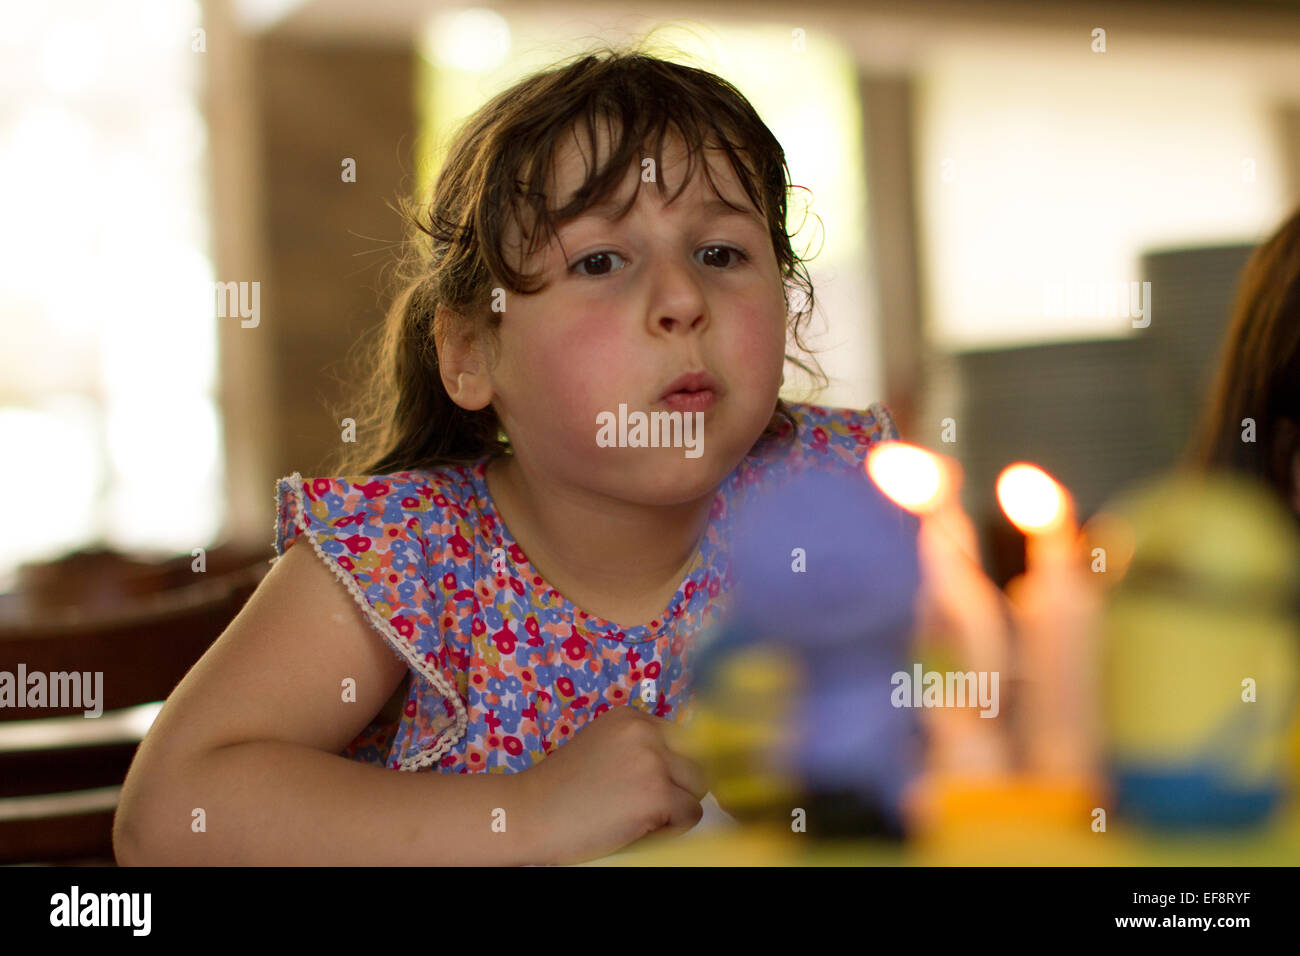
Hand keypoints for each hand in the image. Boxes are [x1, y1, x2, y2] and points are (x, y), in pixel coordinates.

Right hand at [517, 705, 711, 864]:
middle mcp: (645, 731)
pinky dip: (671, 828)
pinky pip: (690, 814)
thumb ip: (636, 747)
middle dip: (678, 787)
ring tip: (640, 816)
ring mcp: (653, 761)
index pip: (682, 740)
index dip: (671, 768)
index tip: (647, 787)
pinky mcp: (656, 794)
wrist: (528, 813)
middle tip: (643, 805)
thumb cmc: (558, 789)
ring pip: (698, 788)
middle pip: (695, 762)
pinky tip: (639, 828)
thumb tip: (678, 765)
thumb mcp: (601, 747)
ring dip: (677, 807)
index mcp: (631, 717)